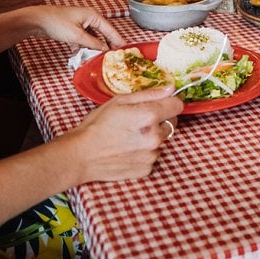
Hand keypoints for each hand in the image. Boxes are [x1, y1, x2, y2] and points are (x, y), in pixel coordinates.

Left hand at [34, 5, 125, 49]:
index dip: (118, 40)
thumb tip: (104, 50)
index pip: (110, 29)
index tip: (125, 49)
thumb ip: (92, 43)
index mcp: (92, 15)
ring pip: (93, 38)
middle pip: (103, 33)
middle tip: (115, 57)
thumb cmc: (56, 23)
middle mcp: (89, 18)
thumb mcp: (77, 35)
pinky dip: (84, 48)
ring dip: (94, 48)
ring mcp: (80, 24)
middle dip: (107, 45)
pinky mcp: (73, 30)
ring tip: (100, 59)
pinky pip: (84, 40)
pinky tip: (83, 57)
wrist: (37, 21)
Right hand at [69, 87, 183, 183]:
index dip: (170, 102)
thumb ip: (149, 94)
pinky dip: (144, 152)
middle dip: (160, 119)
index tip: (162, 103)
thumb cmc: (98, 124)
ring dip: (152, 137)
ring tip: (130, 136)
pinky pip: (153, 156)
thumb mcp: (120, 101)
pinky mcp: (146, 170)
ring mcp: (151, 156)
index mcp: (149, 116)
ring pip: (162, 140)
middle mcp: (155, 137)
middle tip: (139, 120)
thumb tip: (171, 89)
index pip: (178, 105)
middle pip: (172, 123)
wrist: (82, 155)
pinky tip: (128, 149)